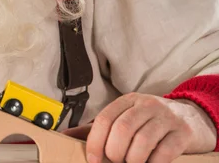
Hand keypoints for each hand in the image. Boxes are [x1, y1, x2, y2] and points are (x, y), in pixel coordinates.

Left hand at [61, 93, 216, 162]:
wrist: (191, 117)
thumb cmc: (150, 121)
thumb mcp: (124, 117)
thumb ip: (96, 128)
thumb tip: (65, 136)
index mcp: (127, 101)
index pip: (104, 119)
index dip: (95, 142)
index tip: (94, 159)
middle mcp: (146, 105)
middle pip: (122, 129)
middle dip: (114, 152)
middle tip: (116, 162)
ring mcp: (166, 117)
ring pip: (142, 141)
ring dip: (132, 160)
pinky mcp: (183, 132)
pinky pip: (164, 152)